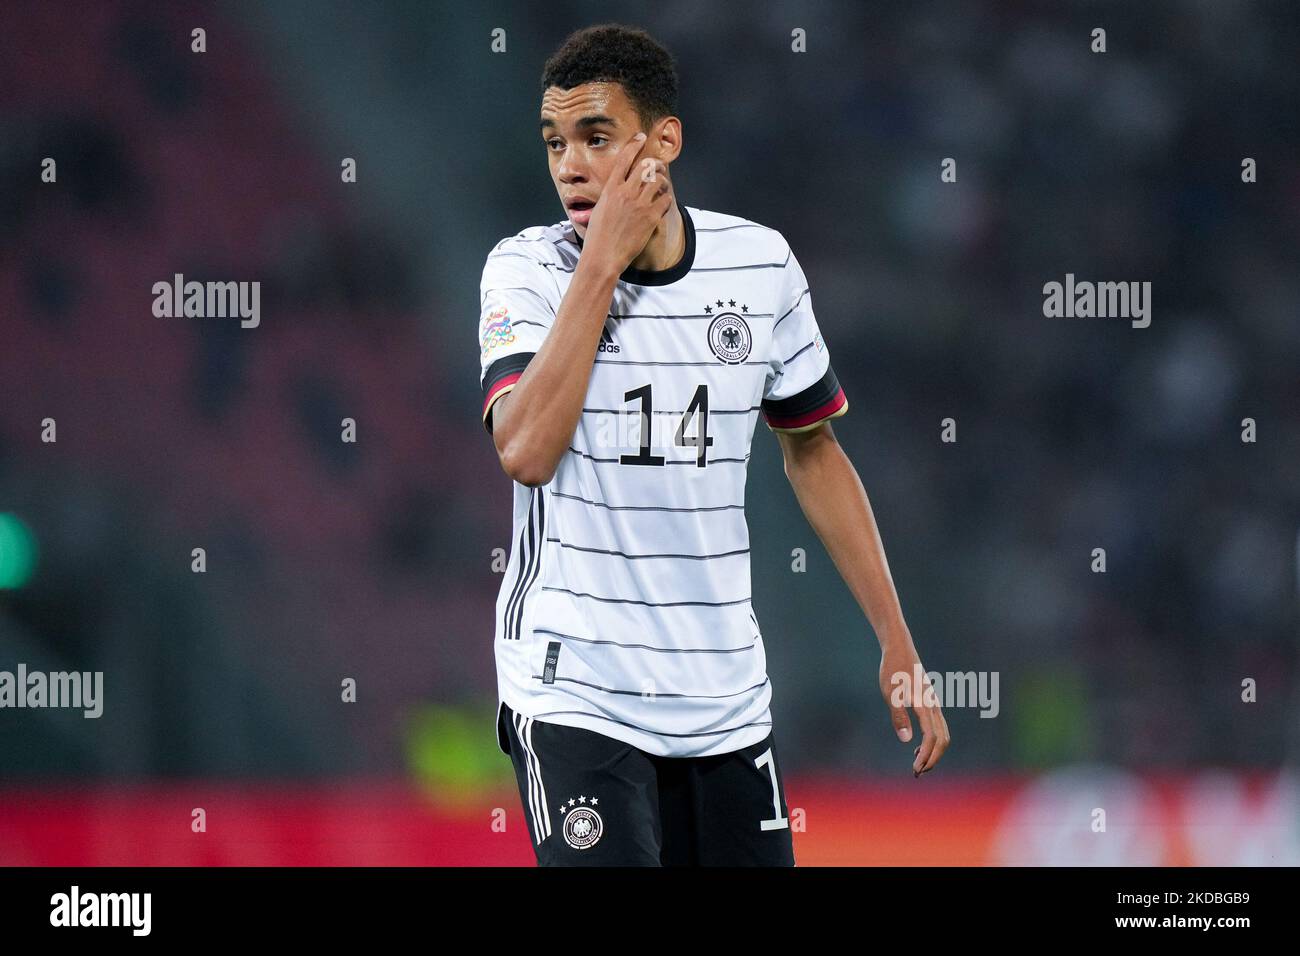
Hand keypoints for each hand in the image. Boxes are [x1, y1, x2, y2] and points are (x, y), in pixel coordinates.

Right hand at [582, 132, 674, 273]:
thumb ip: (610, 197)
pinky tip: (663, 202)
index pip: (624, 159)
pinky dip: (666, 198)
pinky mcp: (650, 217)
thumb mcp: (598, 210)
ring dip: (662, 180)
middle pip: (645, 166)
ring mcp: (639, 204)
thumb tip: (616, 192)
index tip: (641, 137)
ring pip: (658, 181)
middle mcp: (625, 192)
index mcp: (610, 189)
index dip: (634, 144)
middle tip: (658, 165)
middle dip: (655, 163)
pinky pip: (666, 200)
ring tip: (661, 185)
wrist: (603, 256)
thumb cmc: (597, 237)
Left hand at [879, 640, 950, 775]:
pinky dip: (933, 742)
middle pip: (943, 739)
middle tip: (917, 773)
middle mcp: (934, 706)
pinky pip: (938, 727)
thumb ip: (898, 715)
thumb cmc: (892, 669)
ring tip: (918, 765)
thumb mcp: (890, 693)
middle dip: (932, 758)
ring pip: (943, 734)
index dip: (926, 756)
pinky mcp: (931, 702)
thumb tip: (906, 740)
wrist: (900, 649)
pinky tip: (917, 747)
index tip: (915, 769)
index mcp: (925, 705)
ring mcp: (934, 704)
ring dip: (933, 752)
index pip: (931, 737)